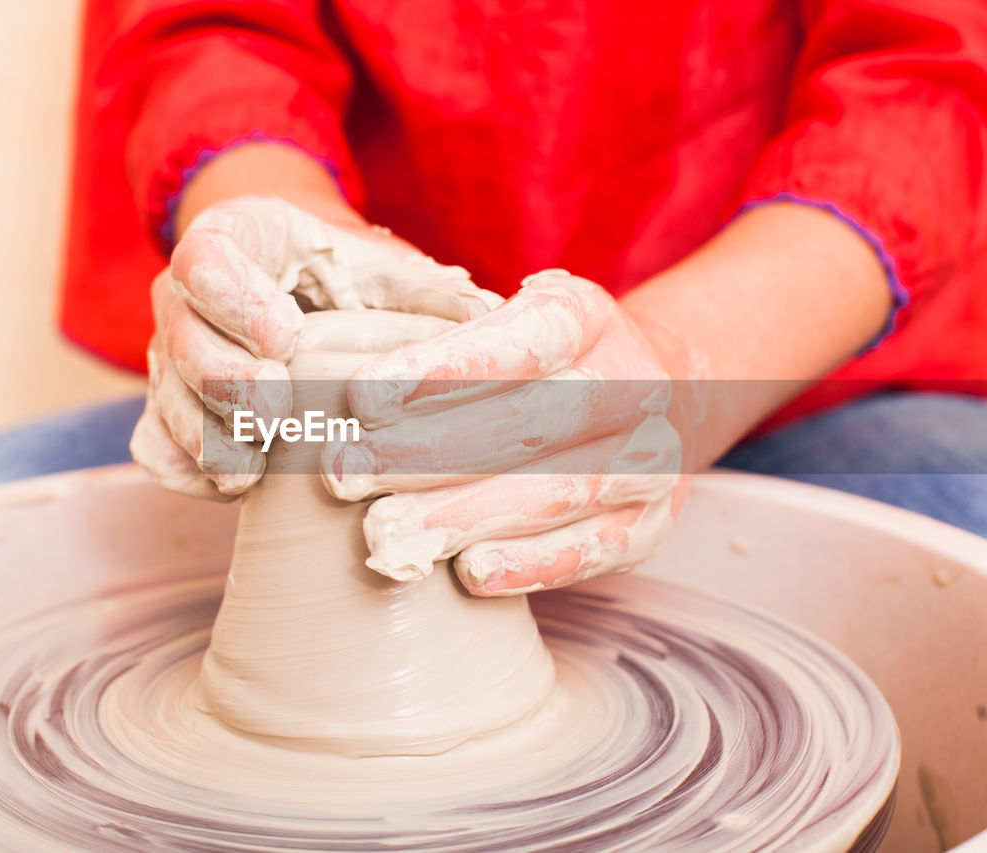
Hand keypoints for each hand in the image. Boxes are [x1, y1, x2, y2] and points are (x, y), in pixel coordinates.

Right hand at [130, 195, 501, 497]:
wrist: (290, 279)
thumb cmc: (338, 269)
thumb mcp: (375, 261)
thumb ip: (420, 284)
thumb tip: (486, 312)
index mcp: (228, 241)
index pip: (207, 262)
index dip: (237, 301)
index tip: (285, 336)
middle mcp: (183, 300)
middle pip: (180, 340)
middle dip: (225, 380)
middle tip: (278, 412)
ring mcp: (171, 357)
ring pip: (166, 400)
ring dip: (207, 437)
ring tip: (251, 471)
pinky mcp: (171, 407)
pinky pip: (156, 445)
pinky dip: (187, 469)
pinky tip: (231, 486)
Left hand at [322, 270, 687, 595]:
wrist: (644, 397)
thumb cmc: (535, 362)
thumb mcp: (499, 323)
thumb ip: (440, 345)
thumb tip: (336, 385)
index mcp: (587, 315)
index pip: (523, 337)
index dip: (443, 368)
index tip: (363, 396)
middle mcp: (633, 383)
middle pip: (532, 420)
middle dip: (427, 451)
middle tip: (345, 474)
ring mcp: (650, 458)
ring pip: (558, 489)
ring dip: (463, 514)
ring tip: (384, 531)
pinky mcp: (650, 525)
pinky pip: (595, 551)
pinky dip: (532, 564)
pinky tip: (469, 572)